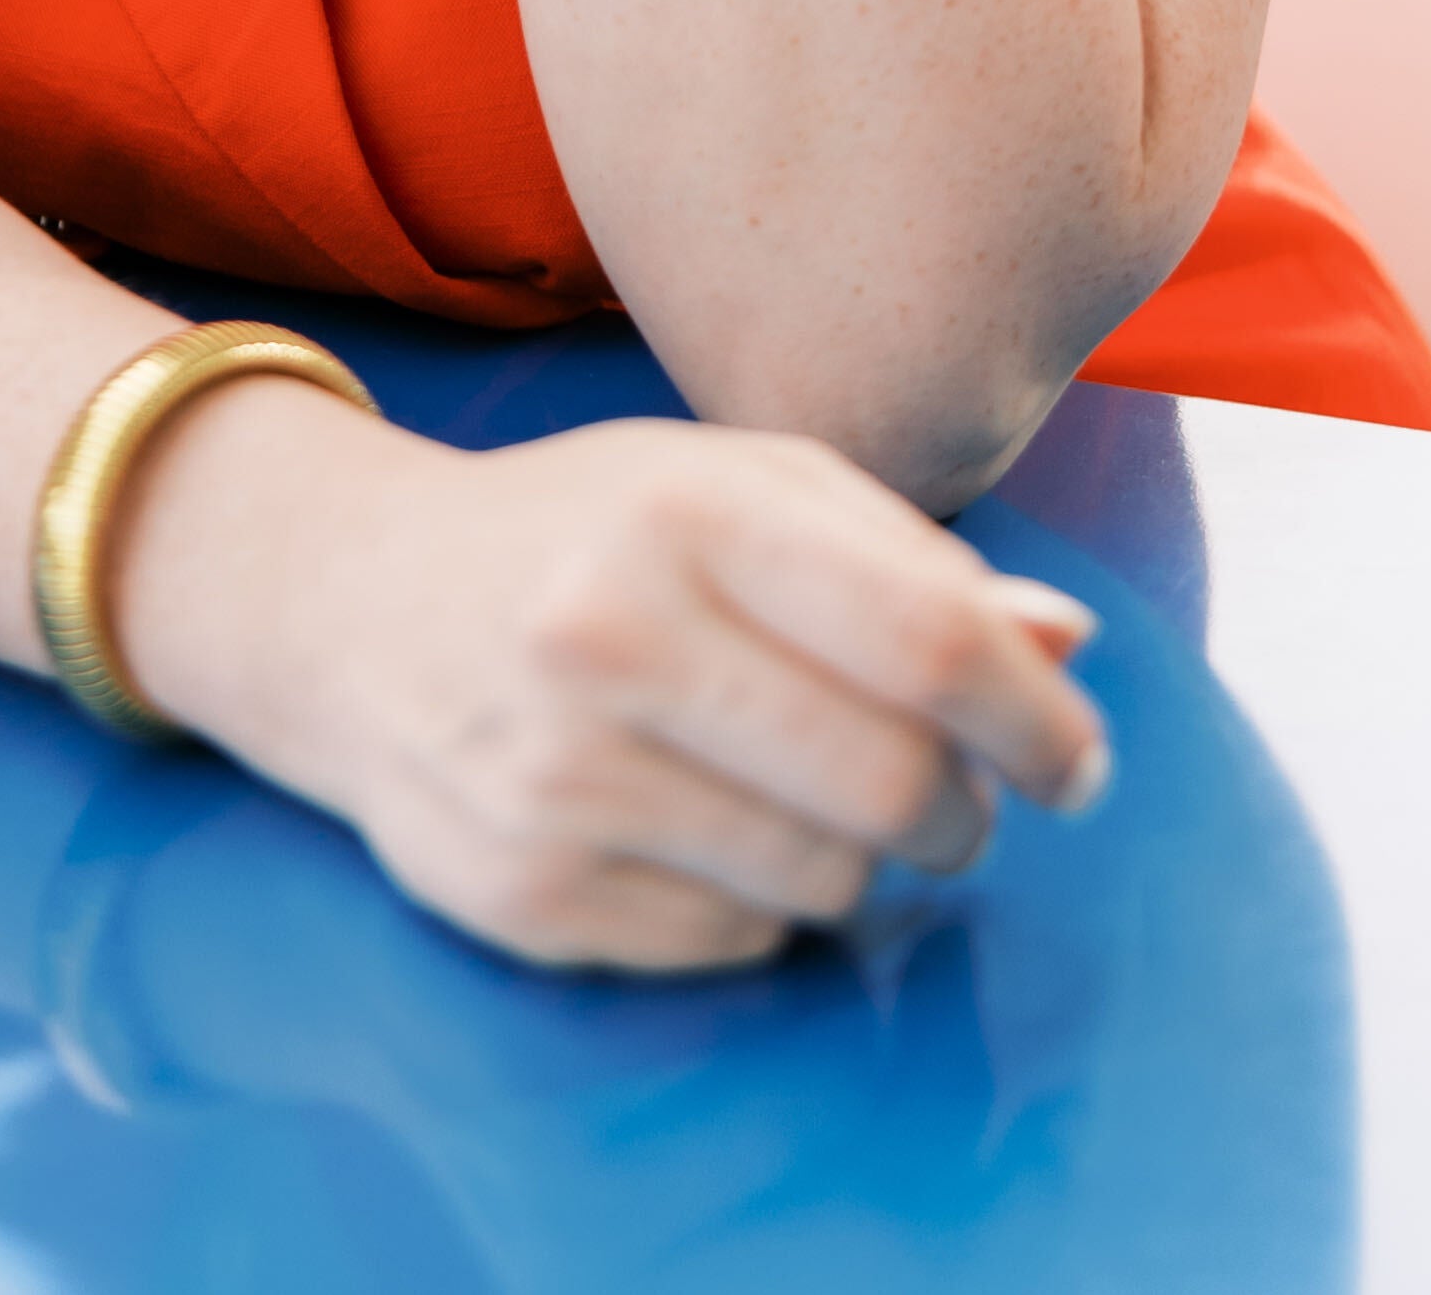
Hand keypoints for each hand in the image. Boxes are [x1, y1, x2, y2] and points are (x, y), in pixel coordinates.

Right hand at [117, 389, 1108, 974]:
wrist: (354, 603)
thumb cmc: (589, 530)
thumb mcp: (737, 487)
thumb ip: (906, 556)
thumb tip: (1063, 646)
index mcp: (684, 506)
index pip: (926, 634)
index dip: (1037, 717)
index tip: (1075, 760)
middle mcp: (608, 632)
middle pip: (890, 781)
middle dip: (963, 811)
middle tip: (958, 799)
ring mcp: (553, 773)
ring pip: (822, 879)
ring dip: (865, 861)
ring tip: (823, 800)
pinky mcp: (518, 891)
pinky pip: (730, 943)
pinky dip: (761, 903)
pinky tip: (714, 830)